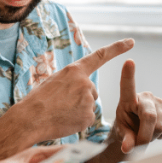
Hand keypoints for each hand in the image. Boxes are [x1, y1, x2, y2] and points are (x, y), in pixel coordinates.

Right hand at [12, 39, 134, 142]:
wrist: (30, 119)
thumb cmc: (38, 101)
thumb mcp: (54, 82)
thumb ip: (72, 82)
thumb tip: (81, 92)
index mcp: (74, 70)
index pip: (100, 56)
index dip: (117, 48)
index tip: (131, 42)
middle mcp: (85, 82)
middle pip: (91, 91)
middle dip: (80, 98)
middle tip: (61, 104)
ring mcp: (88, 99)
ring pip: (89, 105)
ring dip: (78, 110)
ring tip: (61, 112)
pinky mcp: (89, 116)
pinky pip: (87, 119)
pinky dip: (78, 121)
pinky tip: (65, 120)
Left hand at [113, 60, 161, 152]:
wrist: (138, 130)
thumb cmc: (127, 127)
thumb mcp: (122, 133)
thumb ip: (125, 139)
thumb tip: (127, 148)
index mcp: (128, 99)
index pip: (127, 86)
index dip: (128, 74)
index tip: (129, 61)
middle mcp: (145, 97)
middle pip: (150, 117)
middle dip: (145, 136)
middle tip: (139, 144)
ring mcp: (160, 102)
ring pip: (161, 126)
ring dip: (153, 136)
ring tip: (146, 132)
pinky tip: (156, 130)